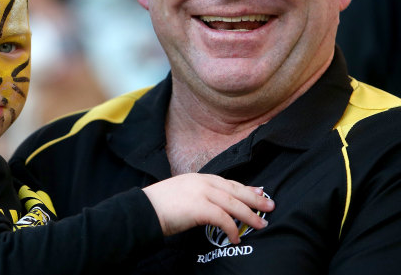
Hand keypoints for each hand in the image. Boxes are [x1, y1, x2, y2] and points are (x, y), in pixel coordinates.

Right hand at [142, 173, 273, 243]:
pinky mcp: (200, 207)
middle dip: (254, 198)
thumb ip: (197, 195)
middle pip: (235, 190)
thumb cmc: (159, 206)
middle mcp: (202, 182)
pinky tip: (236, 237)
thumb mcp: (181, 193)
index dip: (245, 188)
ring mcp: (201, 193)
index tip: (259, 192)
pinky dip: (232, 229)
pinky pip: (223, 218)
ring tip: (261, 225)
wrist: (144, 210)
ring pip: (233, 204)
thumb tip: (212, 207)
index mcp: (198, 177)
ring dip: (249, 216)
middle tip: (270, 206)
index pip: (228, 182)